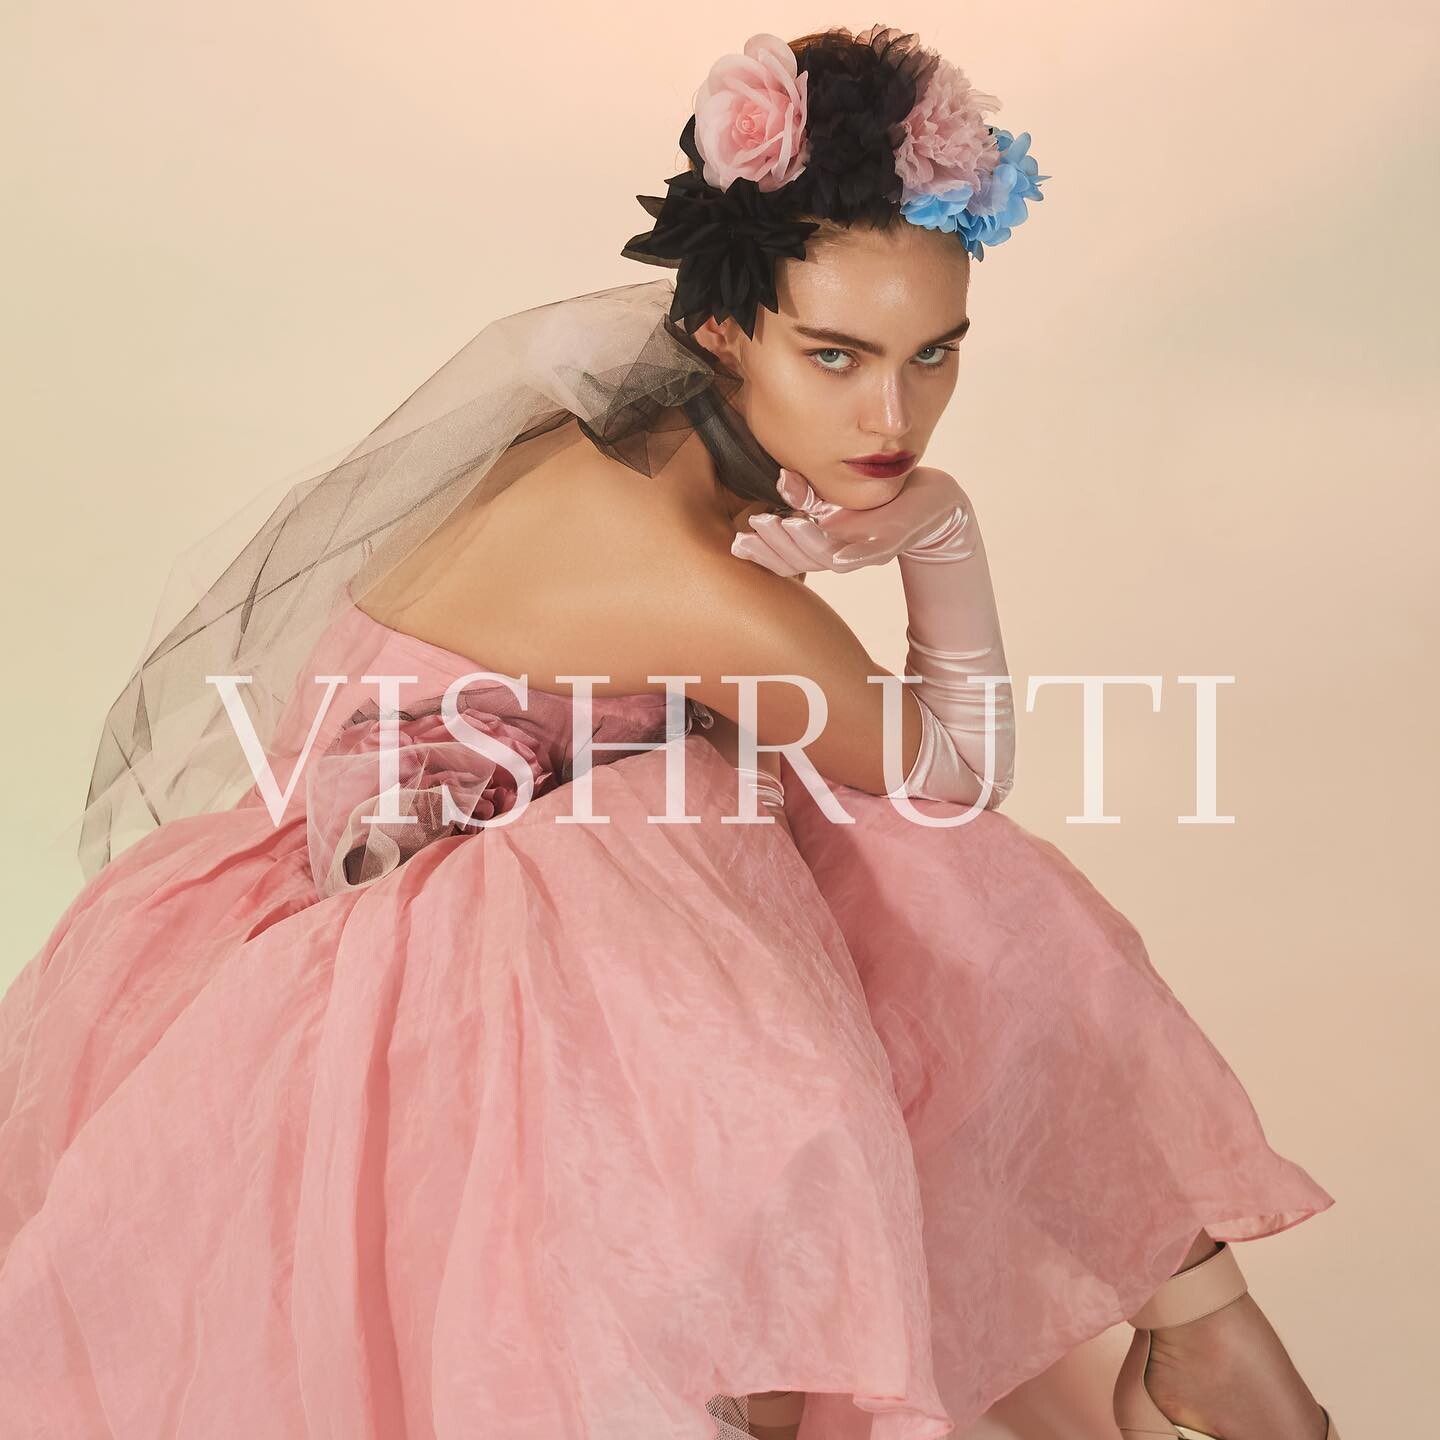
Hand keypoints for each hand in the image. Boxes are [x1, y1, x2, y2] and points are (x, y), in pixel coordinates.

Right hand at [730, 466, 970, 576]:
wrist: (932, 502)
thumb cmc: (881, 501)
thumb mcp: (836, 497)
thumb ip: (806, 494)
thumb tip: (781, 479)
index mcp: (824, 547)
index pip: (785, 558)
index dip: (761, 553)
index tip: (737, 541)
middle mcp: (840, 555)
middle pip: (798, 562)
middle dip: (773, 548)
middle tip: (752, 531)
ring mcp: (864, 552)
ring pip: (825, 558)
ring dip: (800, 546)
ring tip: (782, 525)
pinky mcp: (889, 544)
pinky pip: (864, 553)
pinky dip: (843, 551)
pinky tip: (824, 544)